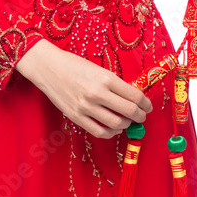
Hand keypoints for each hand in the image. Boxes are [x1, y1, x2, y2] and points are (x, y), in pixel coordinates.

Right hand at [14, 39, 152, 138]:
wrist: (48, 67)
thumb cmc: (74, 64)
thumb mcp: (98, 69)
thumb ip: (114, 83)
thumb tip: (131, 97)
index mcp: (106, 78)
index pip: (134, 96)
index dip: (145, 103)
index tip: (147, 106)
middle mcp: (98, 93)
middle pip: (129, 111)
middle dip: (140, 116)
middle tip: (142, 115)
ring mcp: (86, 107)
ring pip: (116, 124)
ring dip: (127, 124)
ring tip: (128, 121)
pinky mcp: (77, 117)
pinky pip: (100, 131)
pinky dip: (111, 132)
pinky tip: (114, 128)